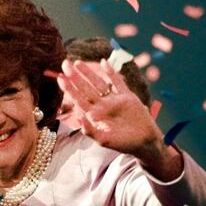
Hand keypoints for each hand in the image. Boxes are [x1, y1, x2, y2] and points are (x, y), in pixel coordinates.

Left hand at [58, 59, 181, 179]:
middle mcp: (102, 106)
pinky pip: (117, 82)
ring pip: (98, 83)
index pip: (79, 99)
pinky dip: (111, 72)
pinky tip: (103, 62)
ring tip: (77, 62)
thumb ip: (90, 131)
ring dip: (88, 73)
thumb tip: (79, 119)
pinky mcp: (127, 97)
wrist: (144, 143)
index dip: (69, 89)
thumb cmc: (122, 144)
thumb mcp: (104, 140)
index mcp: (94, 115)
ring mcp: (114, 100)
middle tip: (65, 63)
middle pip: (85, 88)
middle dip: (75, 76)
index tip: (60, 78)